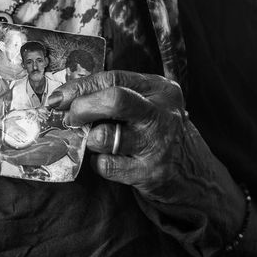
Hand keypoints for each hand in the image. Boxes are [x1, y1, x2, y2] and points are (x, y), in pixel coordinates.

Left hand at [57, 70, 245, 256]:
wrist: (198, 177)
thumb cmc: (162, 135)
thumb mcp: (151, 105)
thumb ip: (118, 96)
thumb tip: (67, 97)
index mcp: (159, 89)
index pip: (112, 78)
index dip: (78, 87)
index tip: (57, 97)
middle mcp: (162, 112)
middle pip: (113, 99)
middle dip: (81, 107)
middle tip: (70, 118)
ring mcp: (158, 143)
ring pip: (104, 135)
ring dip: (90, 140)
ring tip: (97, 142)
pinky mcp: (151, 173)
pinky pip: (107, 165)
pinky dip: (99, 164)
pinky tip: (110, 162)